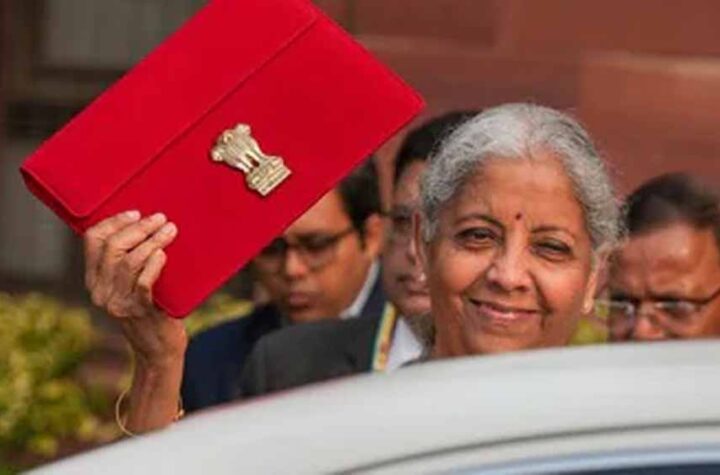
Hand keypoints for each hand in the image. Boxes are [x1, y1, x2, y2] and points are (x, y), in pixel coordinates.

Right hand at [84, 211, 186, 364]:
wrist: (158, 350)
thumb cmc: (152, 309)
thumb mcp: (131, 285)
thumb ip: (129, 262)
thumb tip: (147, 224)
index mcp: (94, 280)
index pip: (93, 241)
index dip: (114, 222)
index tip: (136, 213)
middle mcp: (101, 291)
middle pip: (112, 247)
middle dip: (139, 228)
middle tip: (161, 219)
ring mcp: (119, 302)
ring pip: (129, 261)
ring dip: (152, 241)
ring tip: (170, 231)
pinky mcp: (140, 311)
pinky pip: (144, 282)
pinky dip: (154, 264)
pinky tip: (164, 254)